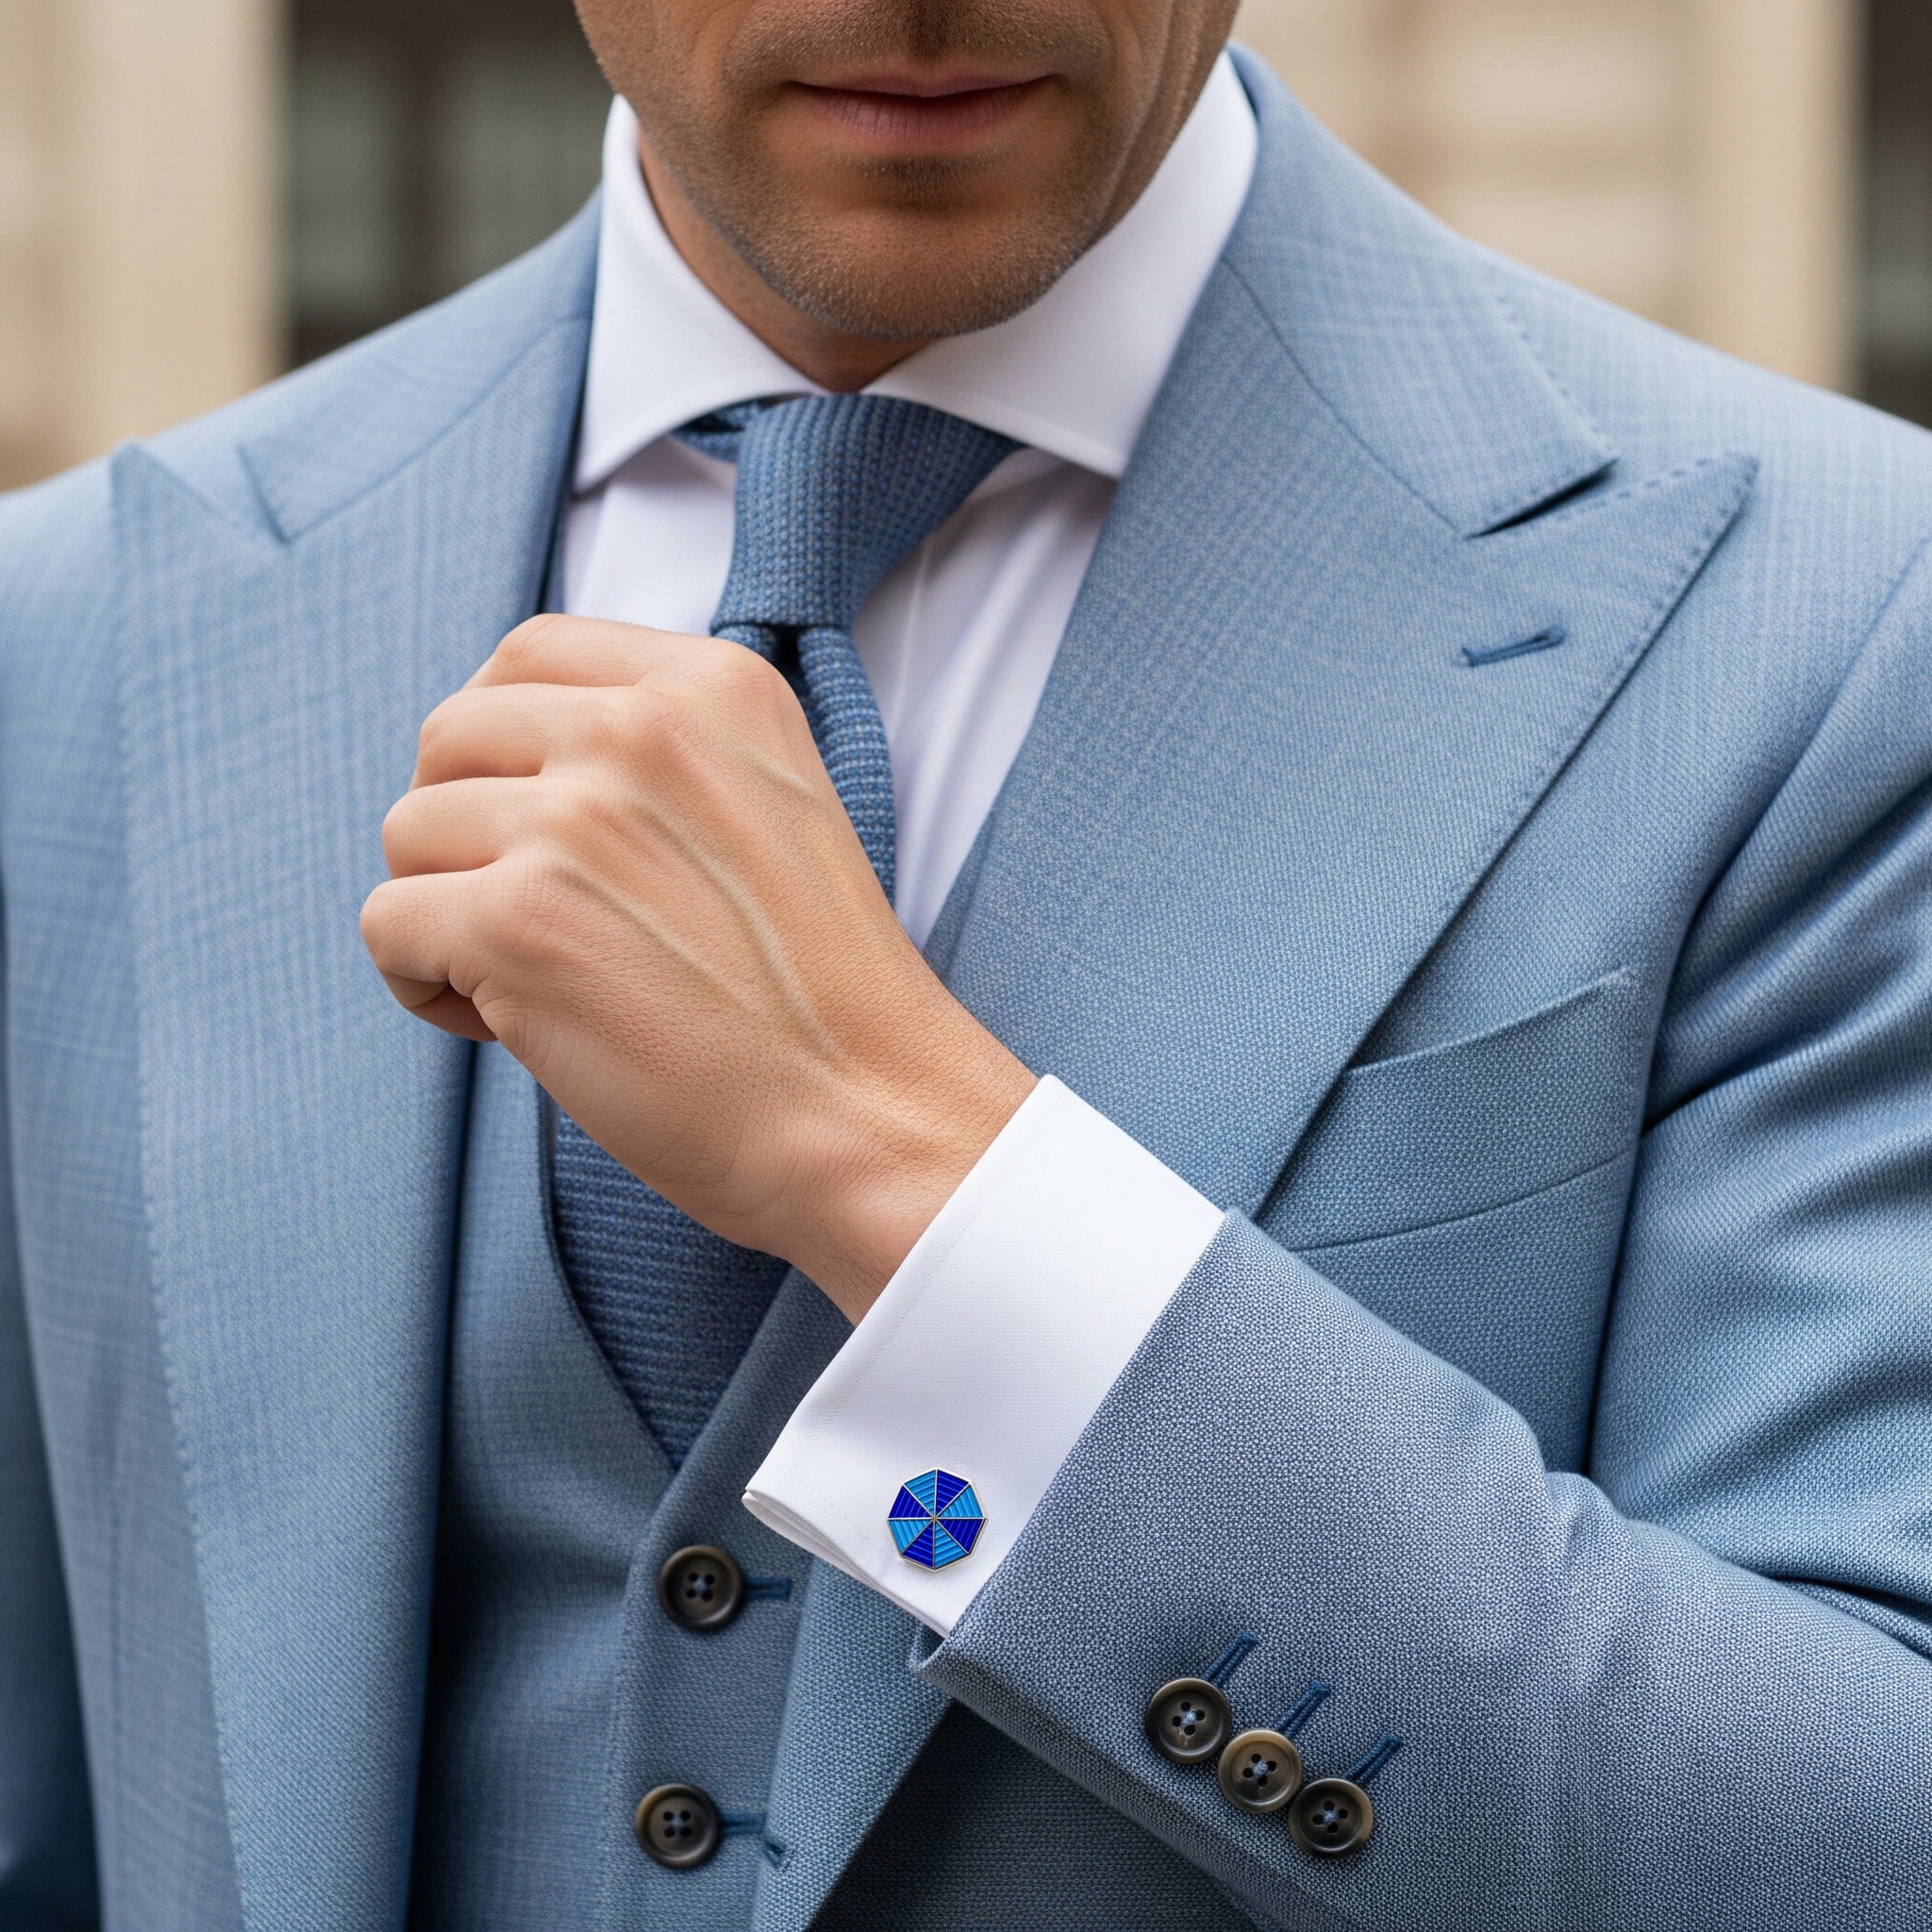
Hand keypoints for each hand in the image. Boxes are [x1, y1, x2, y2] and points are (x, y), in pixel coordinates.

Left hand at [360, 615, 1035, 1318]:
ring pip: (407, 832)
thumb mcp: (775, 802)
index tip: (526, 817)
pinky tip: (504, 1025)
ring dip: (444, 911)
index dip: (499, 740)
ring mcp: (575, 822)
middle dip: (463, 828)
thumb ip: (664, 753)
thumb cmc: (819, 991)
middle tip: (531, 913)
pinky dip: (423, 984)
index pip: (529, 652)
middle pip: (448, 736)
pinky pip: (387, 924)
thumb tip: (515, 758)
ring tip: (530, 978)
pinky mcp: (517, 922)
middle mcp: (640, 730)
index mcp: (712, 686)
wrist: (869, 1113)